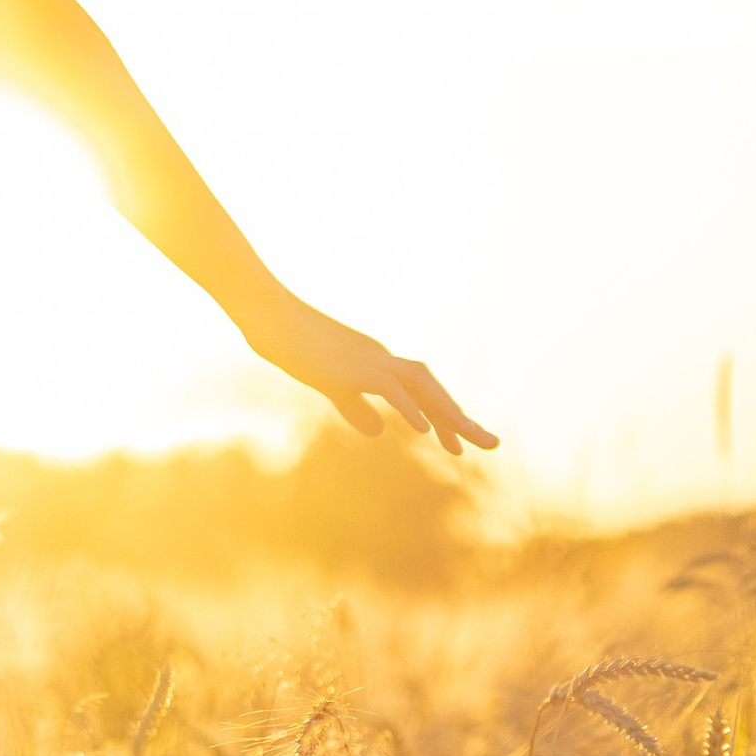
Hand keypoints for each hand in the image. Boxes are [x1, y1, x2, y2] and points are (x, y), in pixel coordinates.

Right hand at [241, 292, 499, 457]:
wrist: (263, 311)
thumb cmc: (288, 342)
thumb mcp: (326, 382)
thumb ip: (354, 406)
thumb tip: (379, 432)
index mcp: (375, 361)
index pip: (420, 390)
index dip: (444, 415)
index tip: (463, 442)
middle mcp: (379, 358)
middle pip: (430, 386)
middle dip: (461, 417)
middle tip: (492, 445)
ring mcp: (364, 362)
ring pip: (419, 384)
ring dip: (447, 413)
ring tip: (470, 440)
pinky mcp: (346, 369)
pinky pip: (386, 388)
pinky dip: (408, 407)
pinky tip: (424, 430)